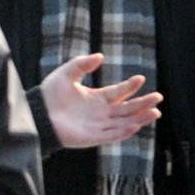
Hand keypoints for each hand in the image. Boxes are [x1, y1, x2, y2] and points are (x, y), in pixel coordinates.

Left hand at [43, 53, 163, 146]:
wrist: (37, 114)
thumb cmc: (50, 94)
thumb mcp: (67, 73)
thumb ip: (83, 64)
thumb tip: (100, 56)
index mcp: (96, 98)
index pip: (119, 93)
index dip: (130, 86)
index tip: (141, 78)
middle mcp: (100, 113)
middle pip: (127, 109)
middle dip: (143, 103)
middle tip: (158, 97)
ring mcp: (98, 126)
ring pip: (124, 122)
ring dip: (140, 118)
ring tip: (156, 112)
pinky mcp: (92, 137)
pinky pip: (112, 135)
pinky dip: (124, 132)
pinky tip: (136, 125)